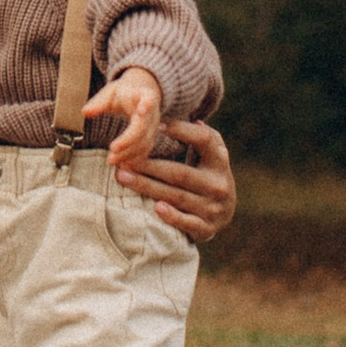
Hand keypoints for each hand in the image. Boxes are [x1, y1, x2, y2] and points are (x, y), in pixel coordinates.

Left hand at [85, 65, 164, 171]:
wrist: (143, 92)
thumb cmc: (124, 92)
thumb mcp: (111, 93)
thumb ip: (98, 103)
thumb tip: (85, 112)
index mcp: (144, 96)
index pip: (148, 100)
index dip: (146, 105)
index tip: (142, 110)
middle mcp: (152, 113)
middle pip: (143, 129)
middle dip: (128, 141)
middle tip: (112, 151)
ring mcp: (153, 127)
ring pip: (145, 143)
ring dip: (129, 153)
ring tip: (112, 160)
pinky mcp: (150, 138)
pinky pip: (145, 150)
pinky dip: (134, 159)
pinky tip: (123, 166)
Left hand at [114, 115, 235, 245]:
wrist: (222, 214)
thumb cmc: (206, 174)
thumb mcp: (210, 155)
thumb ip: (201, 138)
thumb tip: (193, 118)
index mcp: (220, 161)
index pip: (204, 141)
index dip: (182, 131)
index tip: (157, 125)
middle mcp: (219, 184)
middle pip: (180, 173)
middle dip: (149, 166)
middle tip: (123, 160)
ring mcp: (213, 208)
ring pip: (176, 196)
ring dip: (147, 187)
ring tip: (122, 177)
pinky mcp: (207, 228)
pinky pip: (187, 223)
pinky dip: (172, 216)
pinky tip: (155, 208)